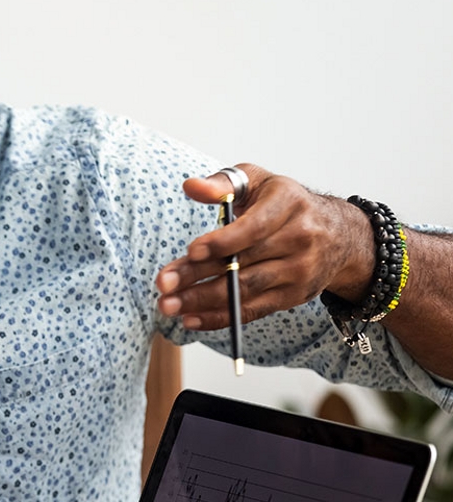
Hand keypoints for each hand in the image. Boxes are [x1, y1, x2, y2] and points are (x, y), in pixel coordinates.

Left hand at [156, 164, 374, 330]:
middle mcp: (299, 239)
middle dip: (198, 276)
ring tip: (168, 305)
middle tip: (163, 285)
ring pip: (244, 291)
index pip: (254, 228)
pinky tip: (191, 319)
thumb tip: (190, 187)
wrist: (338, 235)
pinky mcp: (293, 297)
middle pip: (241, 263)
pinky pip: (252, 311)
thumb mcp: (258, 182)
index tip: (191, 251)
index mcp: (288, 204)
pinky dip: (220, 318)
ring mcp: (298, 272)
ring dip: (202, 301)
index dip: (222, 241)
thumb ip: (223, 184)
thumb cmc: (284, 204)